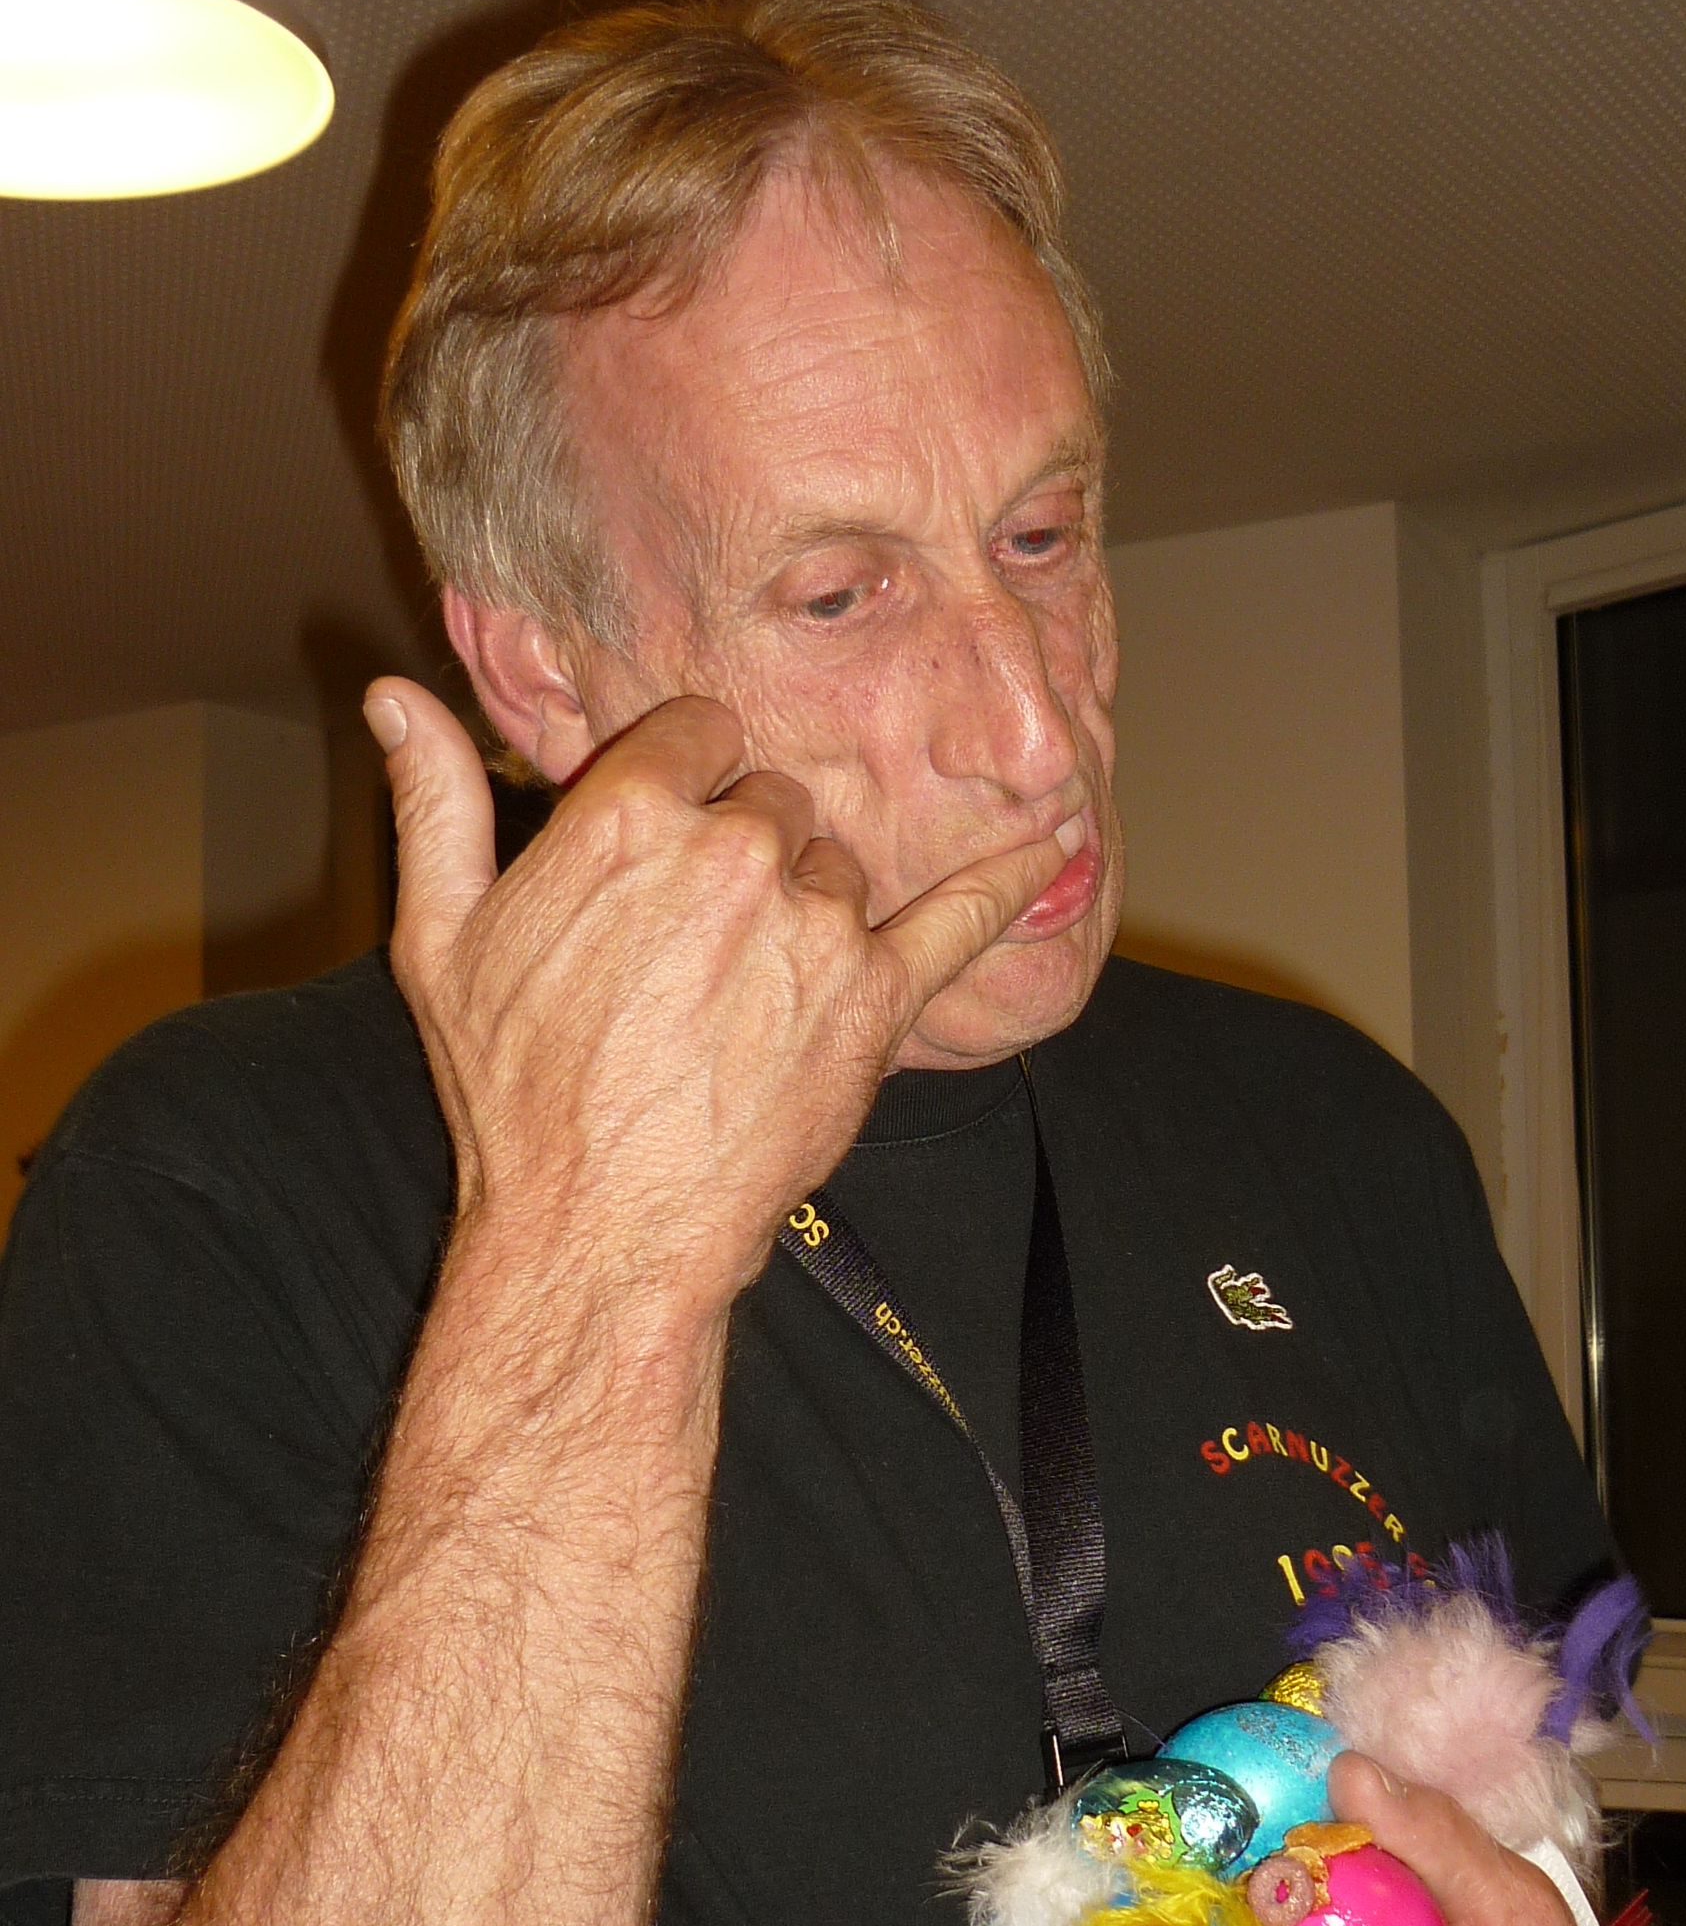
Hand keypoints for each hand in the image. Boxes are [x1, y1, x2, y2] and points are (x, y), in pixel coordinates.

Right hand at [364, 681, 1071, 1314]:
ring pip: (838, 865)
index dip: (682, 783)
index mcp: (630, 814)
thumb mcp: (443, 941)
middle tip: (697, 949)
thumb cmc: (515, 1092)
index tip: (668, 840)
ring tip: (747, 1000)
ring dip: (810, 908)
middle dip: (744, 850)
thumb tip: (391, 694)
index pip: (696, 732)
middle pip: (772, 799)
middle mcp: (739, 851)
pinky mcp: (878, 999)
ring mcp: (819, 924)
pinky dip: (1011, 875)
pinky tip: (1055, 838)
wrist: (602, 1232)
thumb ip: (434, 803)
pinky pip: (962, 916)